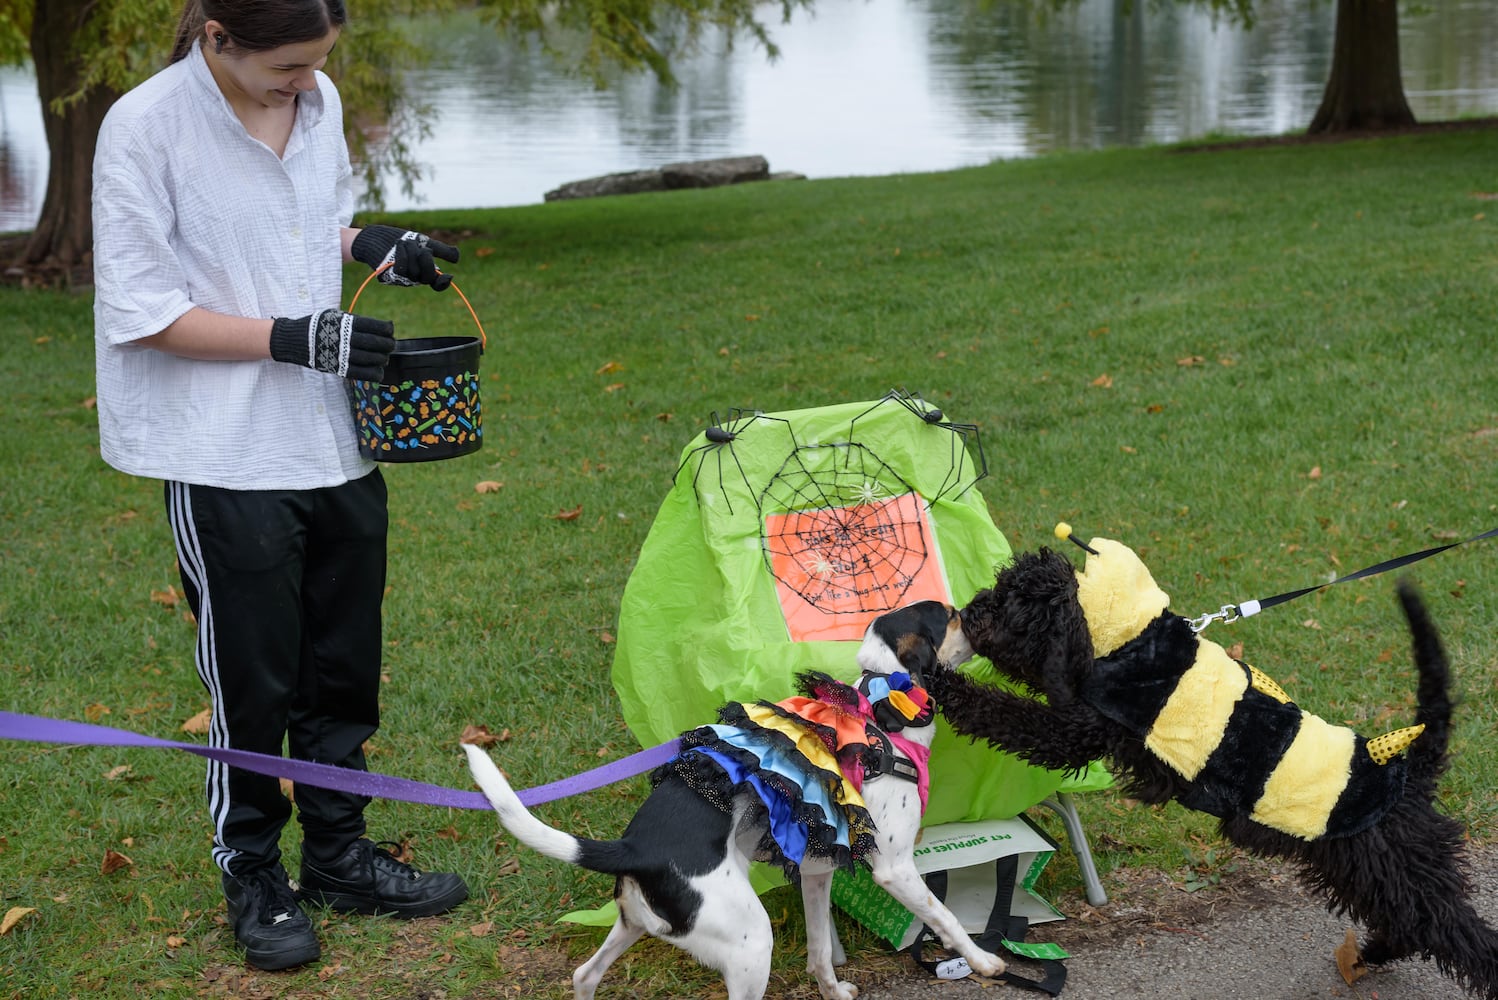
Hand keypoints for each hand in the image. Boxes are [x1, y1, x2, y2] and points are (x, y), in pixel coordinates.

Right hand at [270, 309, 395, 379]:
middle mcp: (346, 338)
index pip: (376, 327)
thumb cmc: (318, 326)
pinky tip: (379, 371)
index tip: (390, 330)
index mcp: (347, 323)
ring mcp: (343, 354)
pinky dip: (376, 373)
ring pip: (374, 359)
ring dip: (383, 359)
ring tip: (383, 357)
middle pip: (378, 343)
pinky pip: (364, 374)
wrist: (294, 340)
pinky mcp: (339, 368)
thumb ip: (354, 322)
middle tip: (390, 345)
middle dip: (389, 344)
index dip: (388, 329)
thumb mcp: (335, 316)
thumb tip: (378, 328)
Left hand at [350, 224, 459, 290]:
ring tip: (404, 242)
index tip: (448, 276)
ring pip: (414, 271)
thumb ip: (440, 249)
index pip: (437, 284)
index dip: (443, 283)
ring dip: (411, 252)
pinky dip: (402, 254)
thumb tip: (457, 257)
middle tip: (422, 248)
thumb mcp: (422, 242)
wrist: (376, 238)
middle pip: (428, 277)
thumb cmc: (399, 240)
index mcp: (424, 272)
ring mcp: (402, 279)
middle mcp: (414, 279)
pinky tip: (398, 246)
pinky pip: (402, 268)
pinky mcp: (389, 276)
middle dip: (427, 260)